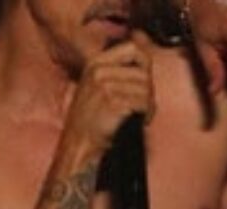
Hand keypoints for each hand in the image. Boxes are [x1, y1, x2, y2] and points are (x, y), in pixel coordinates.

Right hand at [67, 33, 154, 155]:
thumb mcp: (94, 86)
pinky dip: (147, 113)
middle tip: (144, 104)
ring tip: (141, 114)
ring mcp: (105, 86)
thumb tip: (142, 47)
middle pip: (142, 71)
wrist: (77, 145)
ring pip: (145, 88)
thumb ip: (115, 69)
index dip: (145, 62)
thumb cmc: (88, 121)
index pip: (132, 48)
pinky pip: (143, 102)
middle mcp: (99, 71)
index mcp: (95, 63)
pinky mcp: (113, 102)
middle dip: (149, 89)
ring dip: (149, 104)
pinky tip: (141, 120)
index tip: (146, 77)